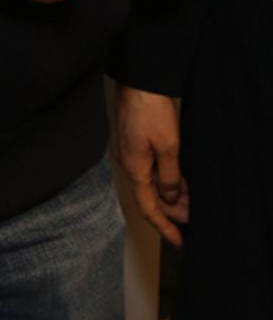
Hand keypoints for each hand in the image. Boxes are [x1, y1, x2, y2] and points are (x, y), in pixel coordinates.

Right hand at [112, 85, 187, 245]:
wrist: (137, 79)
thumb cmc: (149, 109)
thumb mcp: (168, 146)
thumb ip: (169, 176)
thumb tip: (169, 198)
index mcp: (134, 167)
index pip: (148, 207)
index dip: (164, 227)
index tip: (178, 240)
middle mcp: (127, 162)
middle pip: (148, 196)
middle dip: (171, 210)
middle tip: (192, 216)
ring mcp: (128, 151)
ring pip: (149, 182)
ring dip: (169, 193)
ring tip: (190, 198)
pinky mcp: (131, 141)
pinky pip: (147, 169)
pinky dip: (163, 178)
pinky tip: (178, 178)